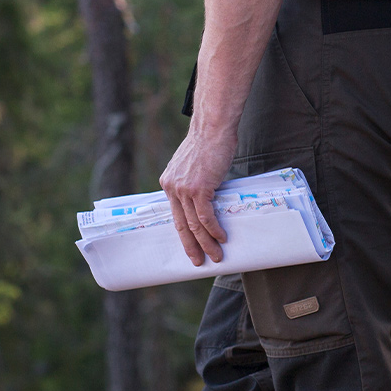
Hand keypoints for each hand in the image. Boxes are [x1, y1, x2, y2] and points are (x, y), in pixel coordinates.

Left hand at [159, 127, 237, 265]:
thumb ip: (193, 183)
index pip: (175, 214)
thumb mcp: (192, 166)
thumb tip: (206, 200)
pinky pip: (205, 216)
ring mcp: (184, 189)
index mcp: (168, 183)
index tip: (190, 247)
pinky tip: (221, 238)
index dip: (183, 233)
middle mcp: (172, 187)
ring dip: (206, 243)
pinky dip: (214, 230)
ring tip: (216, 255)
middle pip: (181, 224)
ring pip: (194, 224)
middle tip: (199, 261)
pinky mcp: (198, 188)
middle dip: (191, 246)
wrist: (212, 129)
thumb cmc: (208, 144)